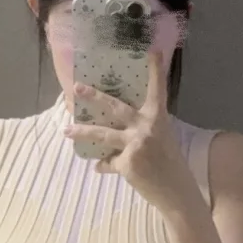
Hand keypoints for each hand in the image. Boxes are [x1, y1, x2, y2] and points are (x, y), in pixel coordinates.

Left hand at [63, 51, 202, 214]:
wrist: (176, 192)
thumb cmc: (170, 164)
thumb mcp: (162, 138)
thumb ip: (143, 127)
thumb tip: (117, 122)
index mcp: (158, 118)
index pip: (157, 90)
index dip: (155, 70)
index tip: (151, 50)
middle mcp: (146, 128)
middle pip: (115, 108)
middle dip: (94, 96)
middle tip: (77, 87)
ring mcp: (135, 145)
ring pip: (102, 135)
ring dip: (82, 132)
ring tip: (66, 130)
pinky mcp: (127, 164)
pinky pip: (108, 161)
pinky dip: (104, 165)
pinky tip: (102, 167)